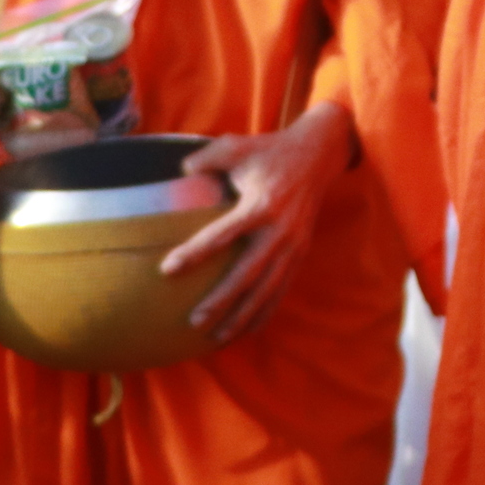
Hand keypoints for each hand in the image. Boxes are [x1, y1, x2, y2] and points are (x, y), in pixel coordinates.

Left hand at [164, 102, 356, 345]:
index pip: (223, 234)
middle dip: (221, 301)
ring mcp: (293, 245)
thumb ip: (205, 159)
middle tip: (195, 321)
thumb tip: (177, 175)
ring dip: (242, 315)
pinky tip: (247, 330)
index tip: (167, 269)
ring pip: (266, 290)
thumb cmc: (269, 151)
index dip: (194, 253)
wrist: (318, 155)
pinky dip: (264, 312)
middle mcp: (280, 230)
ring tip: (217, 337)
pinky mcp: (300, 253)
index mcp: (261, 204)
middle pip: (247, 274)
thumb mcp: (236, 146)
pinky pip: (281, 289)